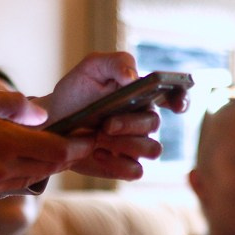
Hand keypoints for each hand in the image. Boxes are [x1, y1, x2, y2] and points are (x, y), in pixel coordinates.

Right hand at [0, 86, 93, 202]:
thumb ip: (13, 106)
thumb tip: (40, 116)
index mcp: (5, 143)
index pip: (56, 151)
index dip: (77, 146)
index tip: (88, 138)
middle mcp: (0, 170)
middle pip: (47, 168)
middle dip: (64, 156)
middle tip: (74, 144)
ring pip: (27, 180)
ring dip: (40, 167)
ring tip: (44, 151)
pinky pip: (4, 188)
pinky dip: (14, 175)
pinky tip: (8, 162)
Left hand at [41, 52, 188, 181]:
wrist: (52, 122)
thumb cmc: (75, 93)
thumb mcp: (90, 68)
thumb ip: (115, 62)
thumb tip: (133, 76)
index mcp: (143, 94)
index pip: (175, 95)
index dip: (181, 99)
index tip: (176, 104)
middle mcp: (143, 121)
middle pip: (155, 124)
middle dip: (131, 124)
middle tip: (106, 124)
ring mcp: (135, 145)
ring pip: (153, 150)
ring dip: (127, 144)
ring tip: (100, 137)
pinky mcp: (122, 165)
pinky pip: (136, 171)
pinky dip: (118, 165)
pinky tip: (98, 153)